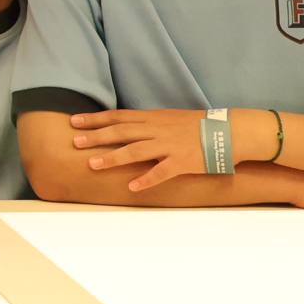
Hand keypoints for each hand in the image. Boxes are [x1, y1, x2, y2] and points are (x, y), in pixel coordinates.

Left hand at [70, 108, 226, 192]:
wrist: (229, 131)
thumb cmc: (198, 126)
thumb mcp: (170, 118)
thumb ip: (148, 123)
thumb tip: (126, 127)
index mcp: (154, 117)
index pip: (119, 116)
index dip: (96, 119)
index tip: (75, 120)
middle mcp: (158, 129)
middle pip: (121, 131)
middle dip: (96, 136)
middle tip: (75, 141)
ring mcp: (169, 145)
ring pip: (136, 150)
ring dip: (113, 157)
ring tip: (93, 164)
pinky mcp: (182, 162)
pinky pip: (161, 172)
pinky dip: (146, 179)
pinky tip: (131, 187)